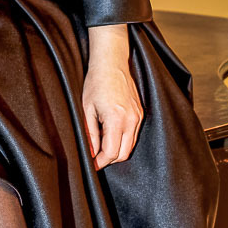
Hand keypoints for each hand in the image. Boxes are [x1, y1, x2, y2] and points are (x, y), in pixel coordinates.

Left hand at [82, 27, 142, 169]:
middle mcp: (131, 120)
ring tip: (101, 144)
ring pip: (130, 146)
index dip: (101, 162)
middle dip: (109, 159)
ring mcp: (138, 117)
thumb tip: (92, 153)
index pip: (111, 152)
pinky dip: (123, 140)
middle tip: (95, 157)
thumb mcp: (87, 109)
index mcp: (116, 119)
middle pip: (123, 154)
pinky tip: (110, 133)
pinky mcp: (140, 113)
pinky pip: (133, 135)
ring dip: (117, 150)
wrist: (112, 63)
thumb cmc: (96, 83)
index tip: (92, 164)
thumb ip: (90, 133)